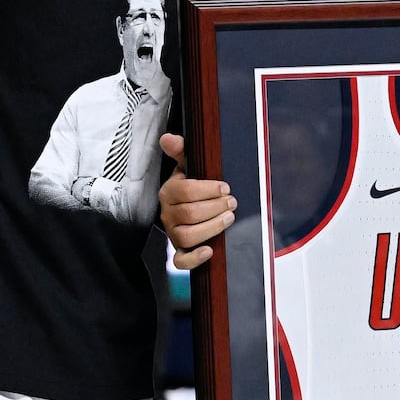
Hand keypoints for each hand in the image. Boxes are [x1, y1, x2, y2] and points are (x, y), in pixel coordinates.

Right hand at [158, 133, 236, 267]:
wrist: (190, 205)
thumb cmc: (192, 185)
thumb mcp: (189, 165)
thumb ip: (181, 150)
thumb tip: (168, 138)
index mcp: (169, 192)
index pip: (185, 192)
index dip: (208, 190)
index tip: (225, 187)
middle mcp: (167, 214)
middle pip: (188, 214)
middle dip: (215, 208)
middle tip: (232, 202)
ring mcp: (173, 233)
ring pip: (186, 236)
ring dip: (211, 228)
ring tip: (228, 218)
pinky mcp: (179, 250)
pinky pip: (180, 261)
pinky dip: (194, 258)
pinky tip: (210, 251)